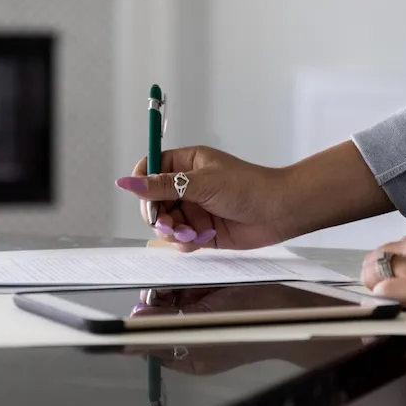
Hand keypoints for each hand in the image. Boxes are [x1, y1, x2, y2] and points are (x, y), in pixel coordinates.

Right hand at [116, 146, 288, 250]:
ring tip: (189, 233)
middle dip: (157, 214)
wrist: (279, 212)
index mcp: (187, 163)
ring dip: (172, 231)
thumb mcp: (201, 183)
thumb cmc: (247, 187)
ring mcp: (194, 209)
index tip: (145, 199)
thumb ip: (162, 186)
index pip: (150, 168)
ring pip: (165, 223)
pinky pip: (180, 239)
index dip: (142, 184)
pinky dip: (185, 242)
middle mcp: (187, 185)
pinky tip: (200, 240)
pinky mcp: (202, 231)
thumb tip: (126, 182)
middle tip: (168, 224)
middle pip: (153, 200)